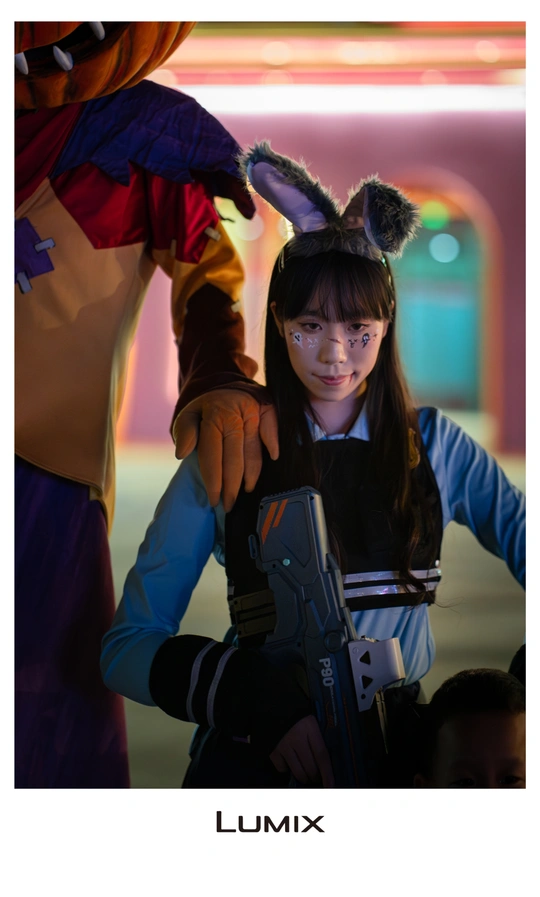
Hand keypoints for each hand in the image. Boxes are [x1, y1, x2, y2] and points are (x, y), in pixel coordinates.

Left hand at [172, 389, 278, 511]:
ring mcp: (253, 412)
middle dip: (232, 486)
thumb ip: (184, 433)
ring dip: (251, 475)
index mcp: (212, 417)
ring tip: (246, 491)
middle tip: (230, 505)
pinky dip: (272, 444)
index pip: (212, 456)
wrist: (226, 381)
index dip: (214, 481)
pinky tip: (273, 459)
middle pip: (234, 459)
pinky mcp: (268, 409)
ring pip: (254, 451)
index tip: (214, 500)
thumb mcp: (188, 415)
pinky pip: (272, 429)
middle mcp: (234, 415)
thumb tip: (181, 453)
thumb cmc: (206, 407)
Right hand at [270, 715, 334, 787]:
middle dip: (316, 776)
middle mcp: (297, 738)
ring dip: (305, 777)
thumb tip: (325, 764)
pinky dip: (288, 769)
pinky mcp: (272, 751)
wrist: (274, 707)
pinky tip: (289, 762)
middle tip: (317, 775)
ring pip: (298, 772)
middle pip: (311, 767)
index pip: (321, 755)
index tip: (331, 784)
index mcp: (310, 728)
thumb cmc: (297, 716)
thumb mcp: (310, 723)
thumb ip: (317, 740)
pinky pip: (283, 769)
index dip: (327, 773)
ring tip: (306, 774)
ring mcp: (283, 746)